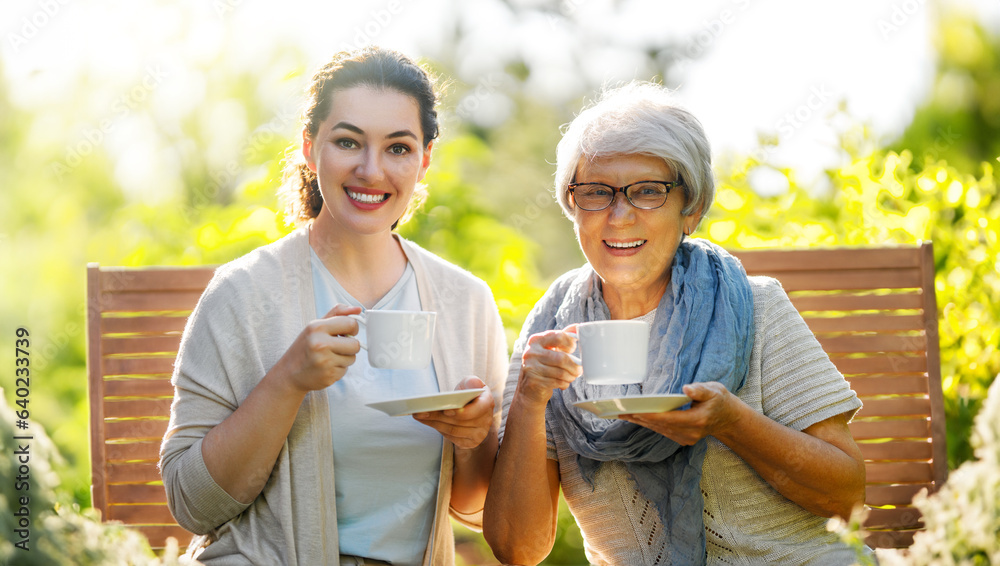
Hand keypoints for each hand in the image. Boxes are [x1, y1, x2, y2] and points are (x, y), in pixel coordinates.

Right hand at [276, 303, 362, 393]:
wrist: (289, 374)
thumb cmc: (305, 348)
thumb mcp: (315, 326)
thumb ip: (337, 314)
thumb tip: (358, 309)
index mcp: (317, 327)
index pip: (351, 323)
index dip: (352, 328)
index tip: (346, 332)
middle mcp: (320, 344)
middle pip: (356, 344)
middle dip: (350, 346)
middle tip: (338, 347)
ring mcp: (324, 361)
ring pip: (352, 358)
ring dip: (344, 358)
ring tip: (329, 357)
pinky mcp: (329, 375)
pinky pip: (345, 370)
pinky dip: (338, 369)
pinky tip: (326, 367)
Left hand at [414, 376, 494, 449]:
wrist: (473, 411)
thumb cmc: (469, 395)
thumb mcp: (471, 384)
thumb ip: (472, 382)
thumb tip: (474, 385)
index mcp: (487, 402)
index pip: (478, 409)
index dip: (463, 412)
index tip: (446, 410)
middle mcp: (486, 420)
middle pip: (460, 422)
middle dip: (438, 416)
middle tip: (421, 411)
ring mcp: (479, 434)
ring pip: (453, 431)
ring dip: (434, 423)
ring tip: (419, 416)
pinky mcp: (470, 443)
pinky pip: (452, 438)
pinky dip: (438, 430)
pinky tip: (427, 422)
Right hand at [516, 327, 581, 406]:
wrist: (529, 389)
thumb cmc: (543, 366)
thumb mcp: (549, 349)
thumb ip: (562, 337)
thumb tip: (578, 326)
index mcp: (536, 340)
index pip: (559, 336)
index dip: (570, 343)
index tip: (573, 349)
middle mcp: (531, 352)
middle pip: (562, 358)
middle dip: (575, 366)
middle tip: (579, 369)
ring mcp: (531, 367)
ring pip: (561, 372)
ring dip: (571, 376)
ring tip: (571, 377)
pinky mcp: (534, 381)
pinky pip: (557, 382)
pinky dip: (564, 384)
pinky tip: (563, 383)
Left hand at [619, 382, 743, 444]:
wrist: (729, 418)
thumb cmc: (720, 401)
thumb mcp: (714, 390)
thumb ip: (700, 390)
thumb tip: (686, 388)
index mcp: (698, 420)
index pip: (669, 419)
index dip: (651, 415)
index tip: (634, 411)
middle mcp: (690, 433)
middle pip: (660, 426)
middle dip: (640, 418)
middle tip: (620, 410)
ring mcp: (686, 438)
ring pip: (659, 430)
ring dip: (641, 422)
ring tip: (622, 413)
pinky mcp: (682, 439)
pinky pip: (662, 431)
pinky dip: (649, 424)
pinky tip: (636, 417)